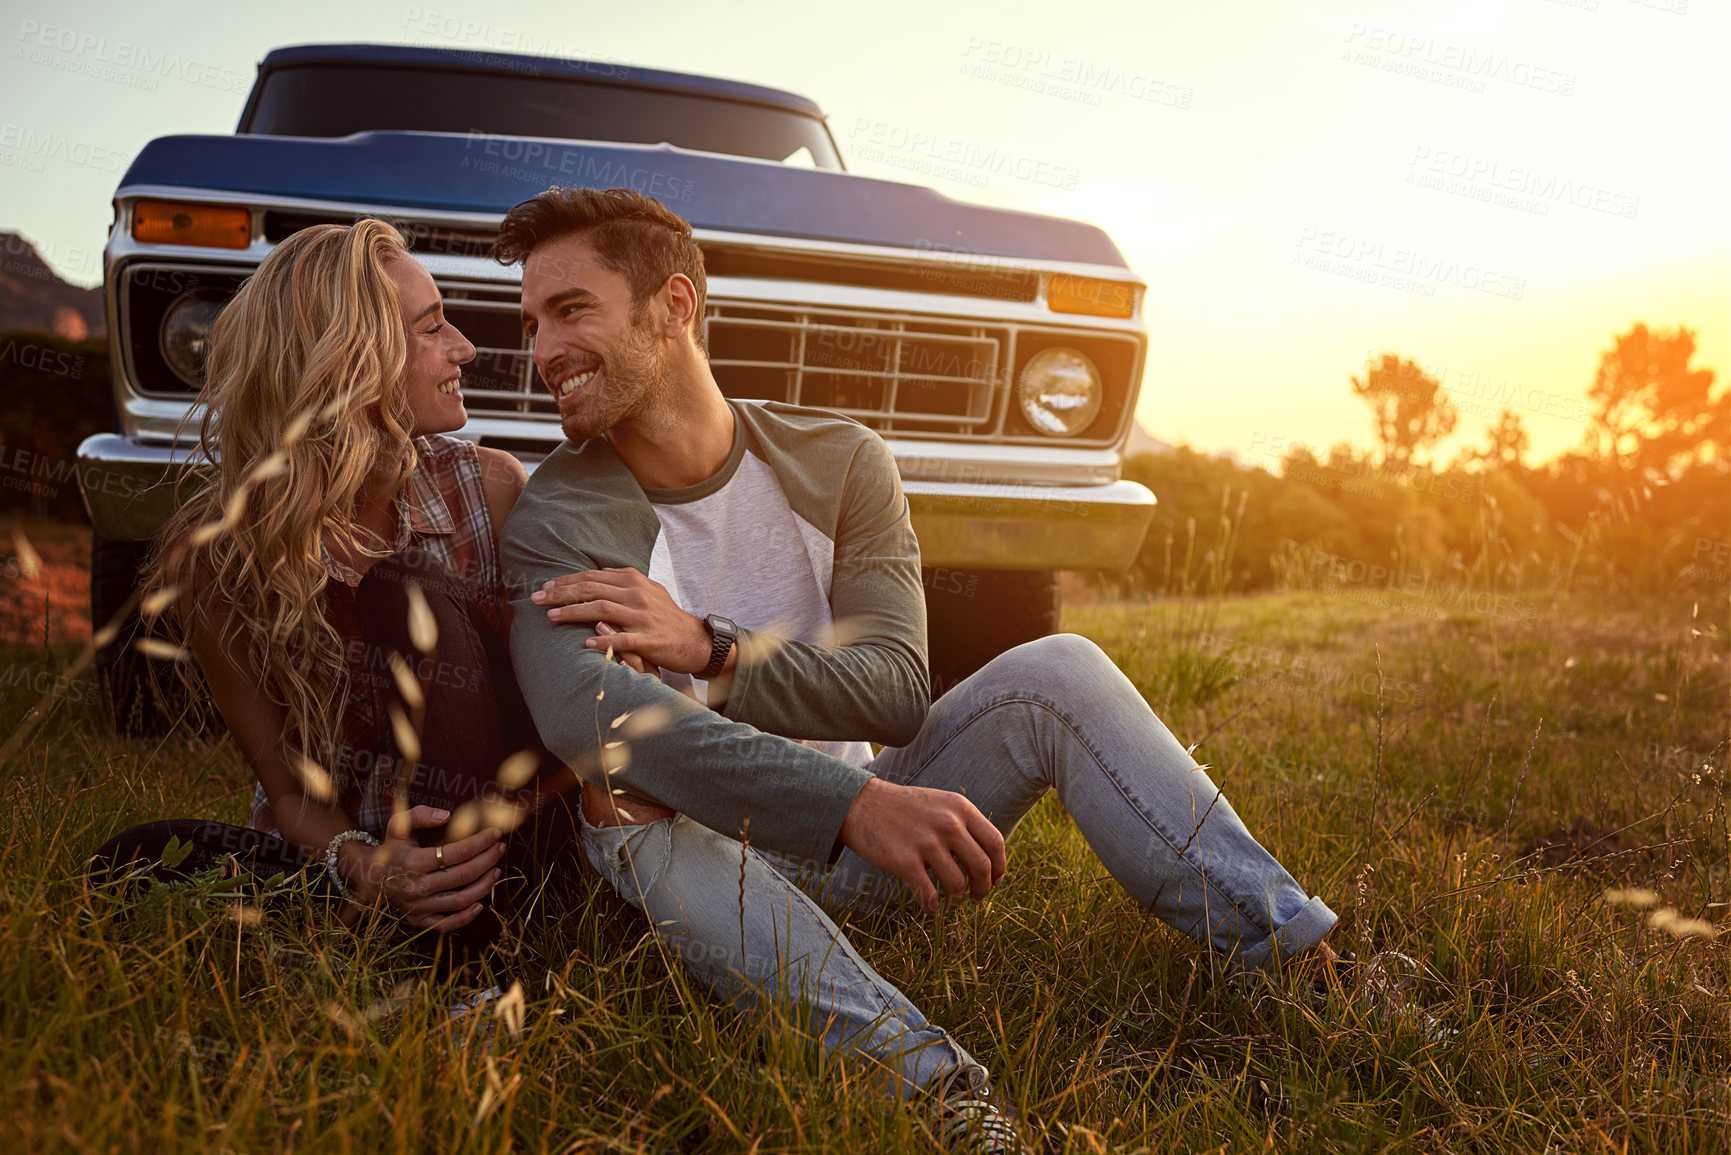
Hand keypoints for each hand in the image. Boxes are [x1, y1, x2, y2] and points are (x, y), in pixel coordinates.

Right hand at [352, 805, 506, 931]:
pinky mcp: (418, 921)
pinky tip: (480, 904)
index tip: (495, 833)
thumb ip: (420, 815)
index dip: (480, 842)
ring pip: (460, 899)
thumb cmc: (392, 848)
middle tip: (500, 849)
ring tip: (496, 871)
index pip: (457, 852)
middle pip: (463, 874)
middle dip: (487, 859)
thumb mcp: (398, 825)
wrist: (369, 877)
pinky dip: (466, 917)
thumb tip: (447, 816)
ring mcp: (417, 907)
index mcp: (413, 862)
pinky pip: (447, 924)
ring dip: (484, 885)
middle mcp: (415, 887)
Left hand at [532, 568, 716, 674]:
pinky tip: (586, 644)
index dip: (566, 581)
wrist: (695, 640)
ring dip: (573, 613)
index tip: (545, 587)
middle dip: (560, 593)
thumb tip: (597, 575)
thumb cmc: (666, 617)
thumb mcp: (647, 591)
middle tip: (536, 599)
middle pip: (591, 589)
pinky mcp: (649, 639)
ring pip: (601, 610)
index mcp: (633, 580)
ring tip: (550, 617)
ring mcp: (643, 617)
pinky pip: (622, 639)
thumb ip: (622, 582)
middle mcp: (637, 594)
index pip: (592, 576)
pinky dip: (603, 641)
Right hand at [836, 779, 1006, 913]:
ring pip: (957, 884)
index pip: (995, 842)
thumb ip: (962, 824)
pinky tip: (930, 907)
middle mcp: (948, 823)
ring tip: (951, 904)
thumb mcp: (939, 803)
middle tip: (977, 899)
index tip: (995, 881)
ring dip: (957, 901)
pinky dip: (933, 906)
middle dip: (983, 889)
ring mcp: (926, 843)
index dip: (1000, 867)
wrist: (859, 803)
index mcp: (960, 808)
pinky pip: (929, 894)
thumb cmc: (901, 808)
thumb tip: (985, 860)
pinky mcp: (905, 861)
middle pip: (982, 867)